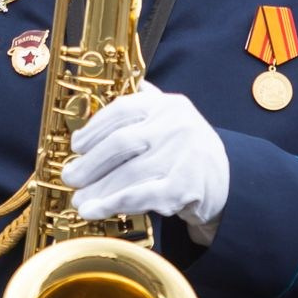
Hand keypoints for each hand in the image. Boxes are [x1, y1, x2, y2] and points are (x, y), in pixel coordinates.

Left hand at [58, 83, 230, 240]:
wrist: (227, 180)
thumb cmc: (187, 148)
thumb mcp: (172, 116)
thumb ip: (145, 101)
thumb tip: (107, 87)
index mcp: (167, 105)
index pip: (122, 109)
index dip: (94, 128)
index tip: (76, 145)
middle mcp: (176, 126)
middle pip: (121, 143)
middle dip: (90, 163)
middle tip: (70, 177)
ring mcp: (181, 157)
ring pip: (128, 173)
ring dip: (97, 189)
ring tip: (78, 200)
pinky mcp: (183, 188)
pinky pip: (140, 196)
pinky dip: (113, 204)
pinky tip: (95, 210)